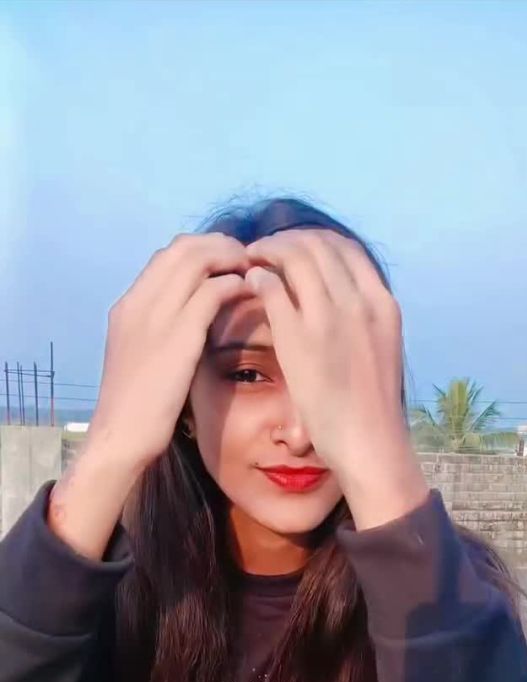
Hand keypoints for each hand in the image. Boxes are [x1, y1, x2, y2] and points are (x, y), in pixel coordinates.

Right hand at [88, 233, 250, 471]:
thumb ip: (160, 331)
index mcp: (128, 306)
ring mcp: (157, 316)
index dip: (200, 249)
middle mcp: (139, 302)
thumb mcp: (141, 357)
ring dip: (229, 258)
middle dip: (219, 245)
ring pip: (197, 260)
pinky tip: (246, 294)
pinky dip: (233, 285)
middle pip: (183, 247)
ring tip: (250, 271)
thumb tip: (190, 319)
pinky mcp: (179, 335)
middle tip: (244, 259)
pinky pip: (212, 291)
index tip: (224, 260)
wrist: (121, 435)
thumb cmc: (136, 407)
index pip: (166, 256)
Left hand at [245, 229, 428, 526]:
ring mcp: (330, 317)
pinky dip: (259, 279)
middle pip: (317, 244)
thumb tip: (336, 301)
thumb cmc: (373, 408)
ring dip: (267, 251)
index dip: (313, 239)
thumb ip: (361, 319)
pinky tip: (250, 286)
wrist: (372, 444)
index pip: (345, 247)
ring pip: (293, 256)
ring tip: (250, 261)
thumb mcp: (380, 349)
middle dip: (285, 239)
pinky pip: (273, 289)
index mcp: (382, 303)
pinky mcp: (300, 338)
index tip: (293, 247)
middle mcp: (359, 301)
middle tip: (262, 250)